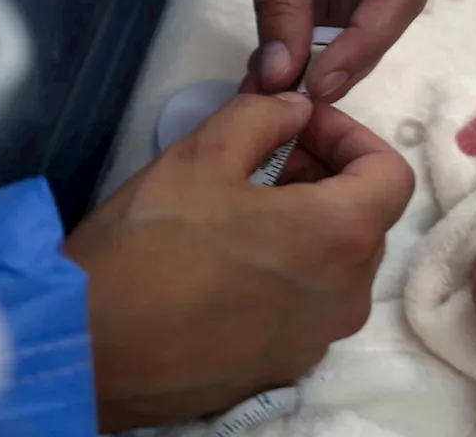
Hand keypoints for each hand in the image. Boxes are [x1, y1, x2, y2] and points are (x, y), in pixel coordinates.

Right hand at [65, 93, 412, 430]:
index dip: (351, 137)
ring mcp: (320, 336)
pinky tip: (230, 260)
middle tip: (266, 157)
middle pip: (366, 217)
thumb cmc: (148, 247)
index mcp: (341, 236)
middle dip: (326, 176)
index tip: (300, 127)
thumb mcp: (203, 155)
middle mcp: (349, 294)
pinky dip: (289, 270)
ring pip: (338, 262)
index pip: (390, 173)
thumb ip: (264, 117)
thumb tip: (296, 111)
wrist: (85, 351)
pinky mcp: (287, 365)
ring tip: (242, 206)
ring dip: (307, 223)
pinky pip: (308, 303)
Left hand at [187, 0, 450, 98]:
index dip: (365, 42)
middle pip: (393, 2)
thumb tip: (281, 78)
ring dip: (330, 44)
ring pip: (371, 7)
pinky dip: (318, 25)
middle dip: (348, 49)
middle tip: (304, 95)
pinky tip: (287, 54)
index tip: (322, 84)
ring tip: (286, 82)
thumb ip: (281, 0)